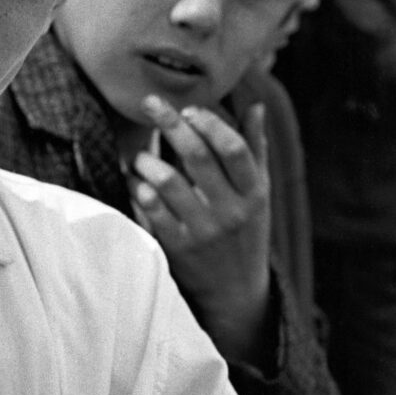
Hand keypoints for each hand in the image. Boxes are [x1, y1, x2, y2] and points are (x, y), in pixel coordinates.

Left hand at [130, 96, 271, 363]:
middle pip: (197, 157)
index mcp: (254, 192)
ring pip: (169, 183)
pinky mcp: (178, 248)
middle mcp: (231, 210)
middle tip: (151, 104)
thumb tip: (256, 106)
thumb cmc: (245, 231)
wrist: (236, 290)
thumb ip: (255, 150)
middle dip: (171, 124)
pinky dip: (140, 191)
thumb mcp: (259, 194)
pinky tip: (136, 183)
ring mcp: (203, 230)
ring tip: (140, 157)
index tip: (190, 109)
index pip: (233, 148)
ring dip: (148, 160)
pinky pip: (152, 212)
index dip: (210, 123)